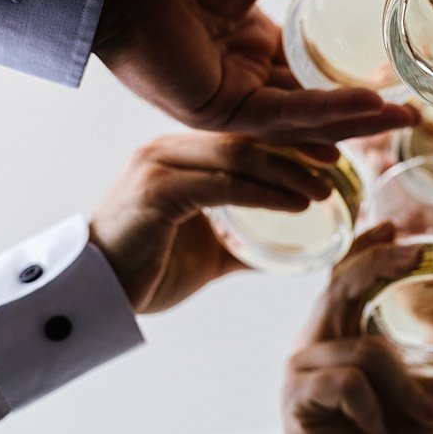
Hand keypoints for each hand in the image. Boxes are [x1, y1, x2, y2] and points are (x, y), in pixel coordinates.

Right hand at [90, 133, 336, 312]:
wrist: (96, 298)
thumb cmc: (148, 271)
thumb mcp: (210, 248)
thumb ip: (245, 242)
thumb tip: (294, 251)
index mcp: (179, 154)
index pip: (244, 134)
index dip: (290, 138)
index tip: (331, 151)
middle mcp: (167, 149)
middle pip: (245, 136)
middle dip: (296, 146)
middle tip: (336, 162)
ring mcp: (159, 166)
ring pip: (238, 155)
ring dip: (287, 170)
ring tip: (323, 188)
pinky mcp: (155, 191)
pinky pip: (222, 185)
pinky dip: (264, 193)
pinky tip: (295, 204)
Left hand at [94, 0, 416, 143]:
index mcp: (243, 48)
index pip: (304, 81)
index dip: (347, 89)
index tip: (392, 88)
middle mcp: (236, 78)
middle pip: (308, 110)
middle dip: (360, 117)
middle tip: (411, 116)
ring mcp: (223, 97)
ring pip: (297, 121)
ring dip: (350, 121)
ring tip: (398, 118)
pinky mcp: (210, 108)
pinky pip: (277, 116)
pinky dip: (321, 113)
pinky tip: (361, 107)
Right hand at [285, 226, 432, 433]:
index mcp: (340, 335)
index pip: (344, 276)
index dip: (364, 246)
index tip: (393, 226)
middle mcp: (314, 343)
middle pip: (343, 288)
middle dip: (378, 266)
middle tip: (416, 255)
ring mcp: (299, 370)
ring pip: (366, 351)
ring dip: (405, 389)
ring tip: (424, 417)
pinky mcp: (296, 400)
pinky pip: (349, 383)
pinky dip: (376, 408)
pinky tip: (378, 431)